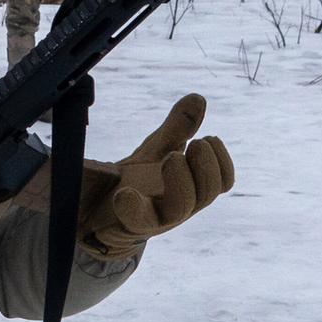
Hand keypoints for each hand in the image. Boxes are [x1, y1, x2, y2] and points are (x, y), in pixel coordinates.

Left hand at [80, 93, 232, 256]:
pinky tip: (124, 192)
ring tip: (170, 157)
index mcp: (190, 185)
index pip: (223, 181)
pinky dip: (134, 205)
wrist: (98, 209)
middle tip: (194, 144)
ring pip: (182, 207)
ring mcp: (156, 217)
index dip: (223, 160)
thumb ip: (178, 127)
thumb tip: (199, 98)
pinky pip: (139, 219)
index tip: (208, 137)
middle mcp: (178, 204)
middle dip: (206, 165)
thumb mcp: (157, 148)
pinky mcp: (130, 224)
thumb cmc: (136, 179)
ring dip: (181, 179)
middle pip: (208, 194)